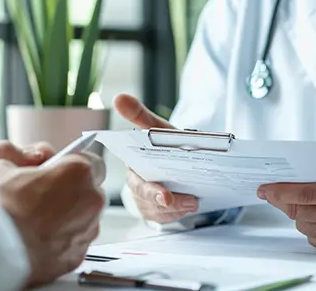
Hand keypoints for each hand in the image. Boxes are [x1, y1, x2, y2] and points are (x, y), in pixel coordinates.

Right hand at [0, 152, 106, 286]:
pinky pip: (73, 245)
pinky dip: (59, 243)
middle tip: (41, 198)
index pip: (92, 161)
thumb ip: (21, 166)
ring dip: (66, 219)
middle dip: (70, 193)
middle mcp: (90, 201)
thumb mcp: (1, 168)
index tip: (60, 170)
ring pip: (83, 220)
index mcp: (78, 172)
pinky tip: (36, 241)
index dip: (73, 166)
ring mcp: (86, 232)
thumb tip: (17, 172)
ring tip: (35, 223)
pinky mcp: (76, 257)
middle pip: (88, 192)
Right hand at [113, 94, 198, 222]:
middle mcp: (136, 186)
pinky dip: (179, 214)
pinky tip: (191, 205)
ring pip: (159, 212)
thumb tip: (120, 97)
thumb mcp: (156, 129)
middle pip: (149, 201)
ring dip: (178, 209)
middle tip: (189, 201)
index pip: (138, 181)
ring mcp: (145, 201)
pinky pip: (166, 218)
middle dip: (168, 203)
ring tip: (195, 201)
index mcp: (134, 166)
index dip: (150, 190)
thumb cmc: (164, 144)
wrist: (176, 158)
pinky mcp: (155, 212)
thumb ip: (140, 115)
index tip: (165, 195)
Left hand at [258, 172, 315, 251]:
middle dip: (290, 201)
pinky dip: (312, 227)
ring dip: (302, 214)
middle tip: (289, 192)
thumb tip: (289, 186)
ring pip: (303, 225)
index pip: (302, 193)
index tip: (263, 188)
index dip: (278, 191)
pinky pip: (313, 237)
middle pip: (298, 211)